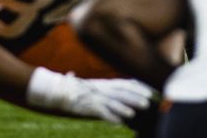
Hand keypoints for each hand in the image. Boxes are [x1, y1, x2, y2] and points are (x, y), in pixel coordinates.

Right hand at [26, 67, 153, 122]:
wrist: (55, 91)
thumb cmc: (75, 90)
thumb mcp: (94, 87)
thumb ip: (105, 88)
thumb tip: (126, 86)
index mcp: (103, 84)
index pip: (124, 83)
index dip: (137, 87)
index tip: (150, 91)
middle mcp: (100, 89)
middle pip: (121, 92)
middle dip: (135, 97)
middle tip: (148, 102)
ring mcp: (94, 97)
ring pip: (112, 102)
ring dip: (124, 107)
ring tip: (135, 112)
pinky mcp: (86, 106)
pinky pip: (100, 112)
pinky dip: (110, 117)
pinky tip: (118, 122)